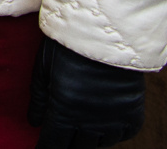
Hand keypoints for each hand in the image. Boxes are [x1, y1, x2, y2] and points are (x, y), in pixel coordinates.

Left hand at [28, 38, 144, 148]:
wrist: (106, 30)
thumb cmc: (68, 45)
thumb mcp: (44, 68)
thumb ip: (39, 98)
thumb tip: (33, 122)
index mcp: (64, 111)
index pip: (54, 144)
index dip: (47, 148)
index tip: (45, 147)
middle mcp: (89, 121)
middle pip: (78, 147)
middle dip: (68, 144)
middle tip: (65, 135)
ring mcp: (113, 118)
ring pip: (101, 143)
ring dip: (91, 138)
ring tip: (84, 126)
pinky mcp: (133, 112)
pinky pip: (124, 134)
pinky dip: (114, 132)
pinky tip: (105, 122)